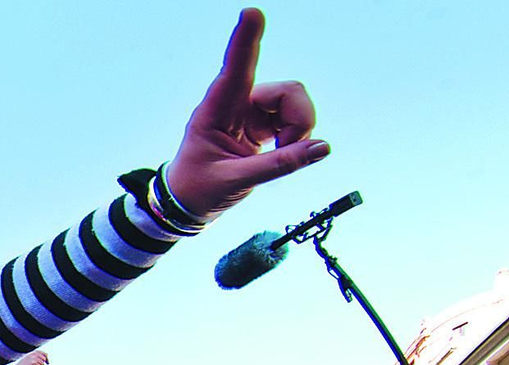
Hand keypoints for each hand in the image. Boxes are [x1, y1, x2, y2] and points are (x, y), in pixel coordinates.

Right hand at [11, 350, 49, 364]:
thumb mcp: (28, 359)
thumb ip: (35, 357)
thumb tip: (43, 360)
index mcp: (32, 352)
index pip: (43, 353)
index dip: (47, 358)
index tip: (48, 362)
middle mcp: (33, 354)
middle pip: (44, 359)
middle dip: (42, 364)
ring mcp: (34, 358)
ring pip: (42, 364)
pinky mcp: (34, 363)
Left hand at [165, 8, 326, 218]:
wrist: (187, 202)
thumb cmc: (199, 188)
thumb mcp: (236, 181)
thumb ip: (279, 165)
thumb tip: (322, 147)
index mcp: (215, 111)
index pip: (234, 69)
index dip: (245, 40)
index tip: (251, 12)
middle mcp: (235, 103)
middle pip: (286, 91)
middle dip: (299, 119)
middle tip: (288, 149)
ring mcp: (250, 111)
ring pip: (293, 102)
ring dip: (299, 129)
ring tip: (283, 154)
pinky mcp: (261, 123)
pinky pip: (293, 118)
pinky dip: (296, 136)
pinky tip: (283, 152)